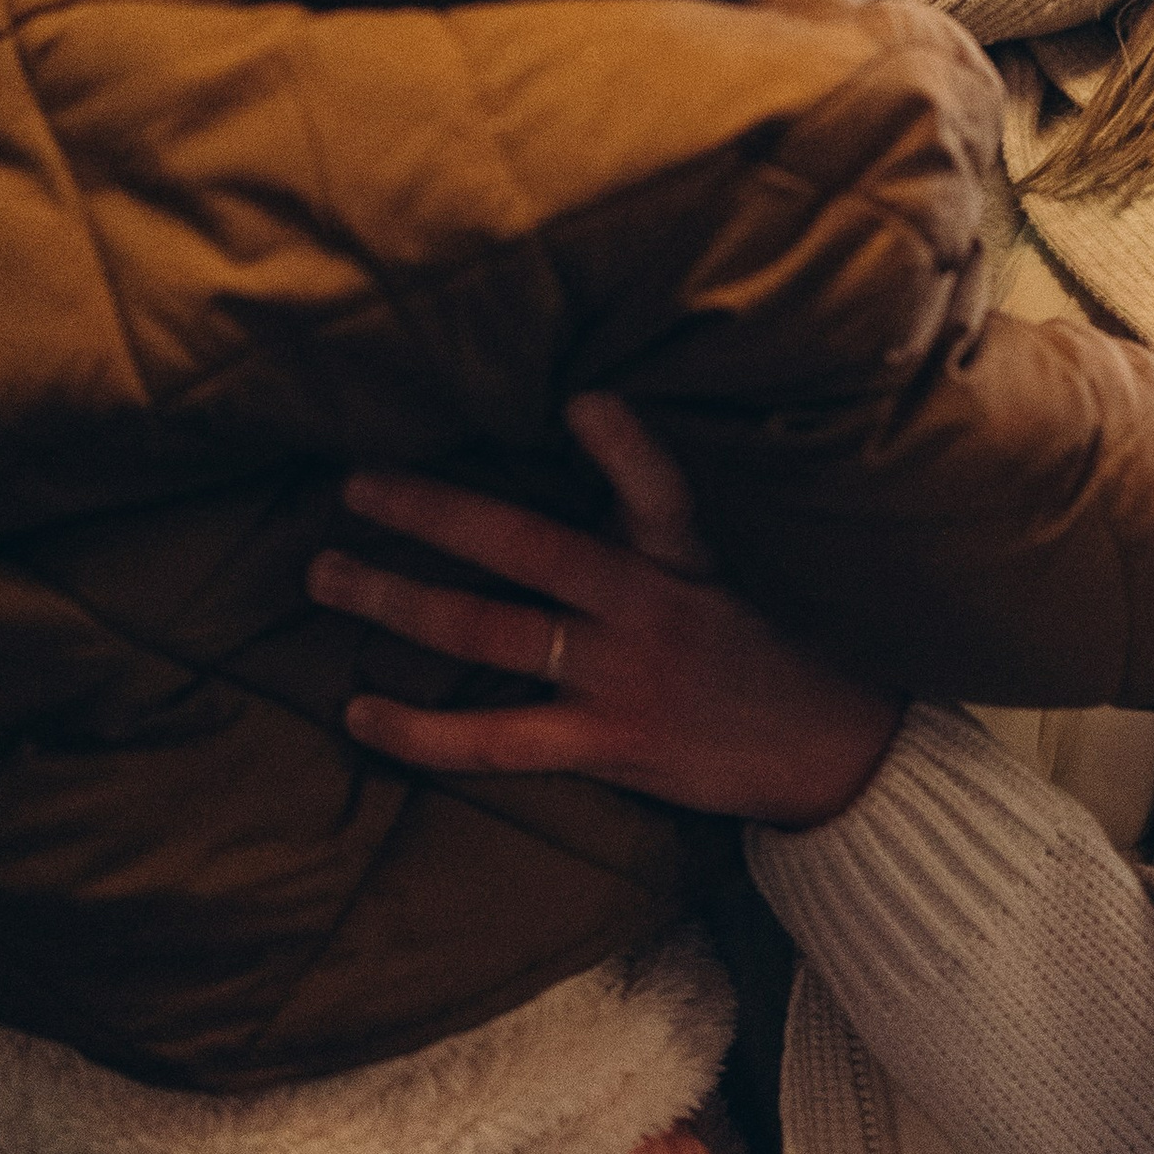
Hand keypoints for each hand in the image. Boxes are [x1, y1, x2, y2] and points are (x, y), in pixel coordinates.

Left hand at [312, 395, 901, 831]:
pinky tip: (359, 711)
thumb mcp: (718, 567)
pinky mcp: (606, 746)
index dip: (622, 445)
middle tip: (356, 484)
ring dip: (398, 600)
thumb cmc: (759, 645)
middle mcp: (647, 609)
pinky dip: (420, 731)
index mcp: (680, 555)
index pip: (656, 487)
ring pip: (489, 632)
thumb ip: (643, 525)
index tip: (580, 402)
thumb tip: (572, 444)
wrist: (828, 752)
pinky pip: (494, 742)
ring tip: (326, 573)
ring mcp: (622, 680)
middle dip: (434, 513)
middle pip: (526, 549)